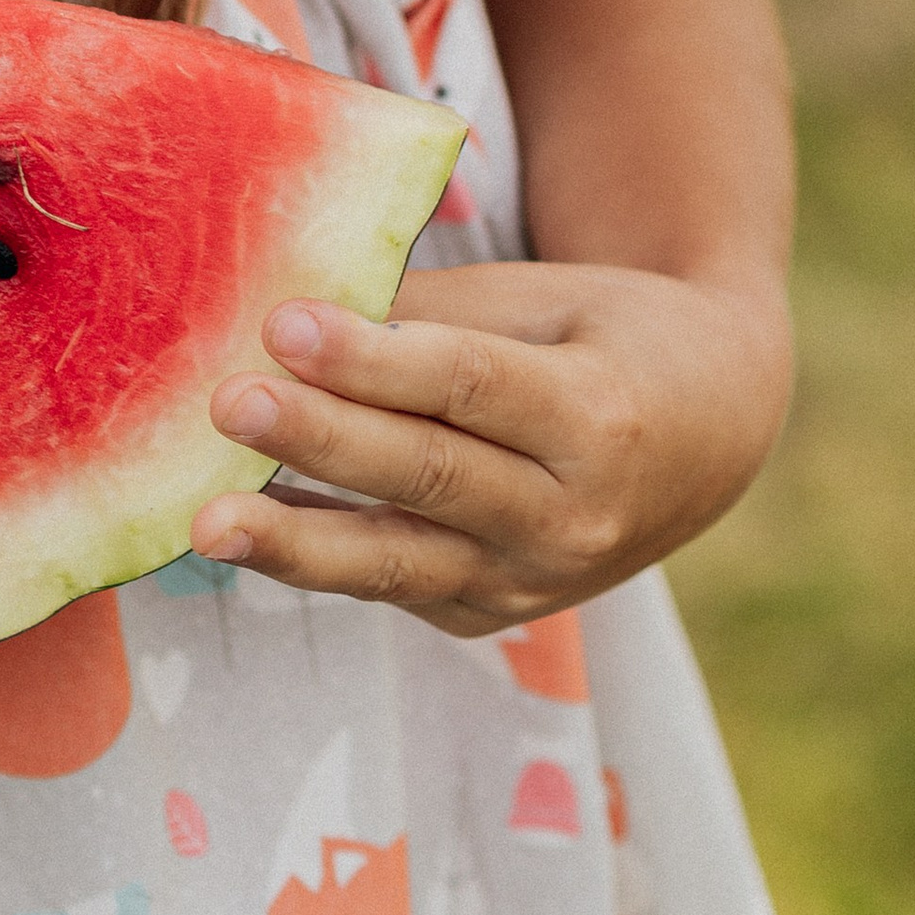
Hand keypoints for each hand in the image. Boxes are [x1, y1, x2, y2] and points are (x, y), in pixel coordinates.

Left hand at [191, 259, 791, 636]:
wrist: (707, 434)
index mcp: (598, 417)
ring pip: (401, 560)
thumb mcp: (541, 298)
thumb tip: (290, 312)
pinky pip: (392, 584)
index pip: (469, 386)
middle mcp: (573, 518)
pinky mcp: (490, 616)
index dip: (373, 359)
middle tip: (229, 403)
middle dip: (322, 441)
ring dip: (295, 542)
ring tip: (207, 520)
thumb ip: (427, 312)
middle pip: (430, 474)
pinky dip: (313, 560)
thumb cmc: (604, 335)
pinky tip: (237, 531)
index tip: (284, 321)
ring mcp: (534, 583)